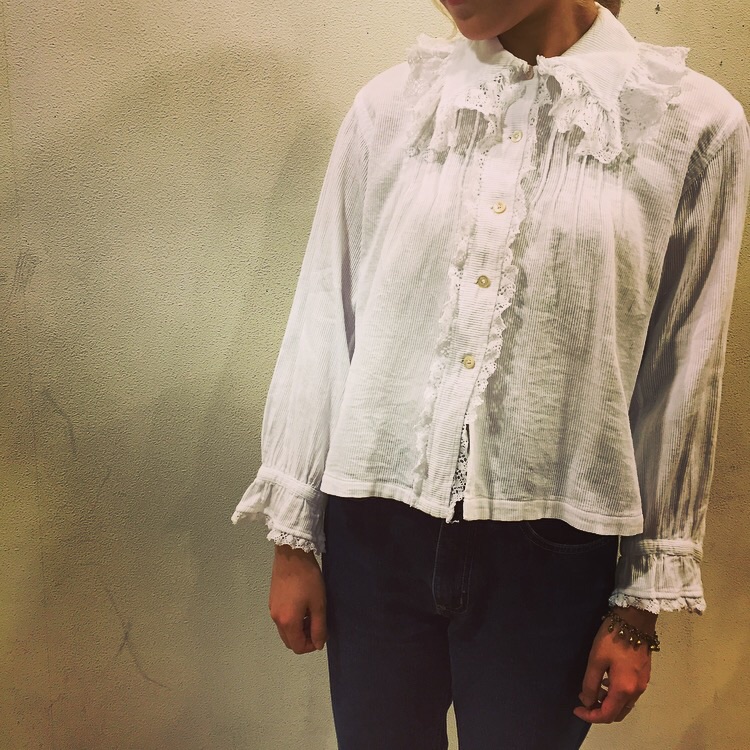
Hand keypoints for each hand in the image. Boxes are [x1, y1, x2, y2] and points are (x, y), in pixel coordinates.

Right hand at [269, 545, 326, 653]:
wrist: (292, 554)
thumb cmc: (308, 579)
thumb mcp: (318, 604)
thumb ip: (319, 627)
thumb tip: (319, 645)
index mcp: (287, 622)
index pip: (298, 647)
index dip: (312, 645)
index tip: (323, 633)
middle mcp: (276, 619)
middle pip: (289, 641)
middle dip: (305, 638)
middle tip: (318, 624)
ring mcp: (272, 609)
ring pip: (285, 630)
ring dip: (298, 629)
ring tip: (311, 614)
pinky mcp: (272, 600)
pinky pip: (282, 619)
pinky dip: (292, 620)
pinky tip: (302, 605)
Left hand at [573, 608, 655, 722]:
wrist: (635, 621)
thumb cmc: (612, 639)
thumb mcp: (596, 660)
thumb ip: (591, 683)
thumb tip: (586, 701)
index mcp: (624, 690)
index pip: (607, 714)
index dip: (590, 716)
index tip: (576, 709)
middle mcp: (636, 691)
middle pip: (618, 713)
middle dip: (600, 712)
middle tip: (584, 702)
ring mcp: (642, 684)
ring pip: (624, 705)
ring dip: (608, 703)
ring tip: (592, 691)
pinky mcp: (643, 675)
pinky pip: (629, 694)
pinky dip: (616, 695)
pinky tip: (606, 681)